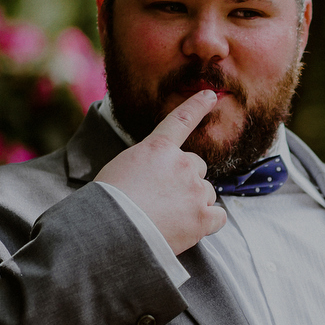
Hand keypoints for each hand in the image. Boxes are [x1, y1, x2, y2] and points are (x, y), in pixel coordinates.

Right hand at [94, 89, 226, 254]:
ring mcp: (195, 190)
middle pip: (197, 167)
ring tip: (168, 217)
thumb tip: (157, 178)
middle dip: (186, 181)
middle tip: (164, 198)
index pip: (181, 121)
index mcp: (157, 148)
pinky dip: (207, 222)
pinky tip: (189, 228)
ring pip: (206, 193)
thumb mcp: (121, 168)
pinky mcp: (202, 217)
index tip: (211, 95)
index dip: (197, 106)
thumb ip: (147, 164)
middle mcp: (182, 164)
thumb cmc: (106, 202)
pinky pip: (218, 216)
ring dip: (194, 203)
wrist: (111, 230)